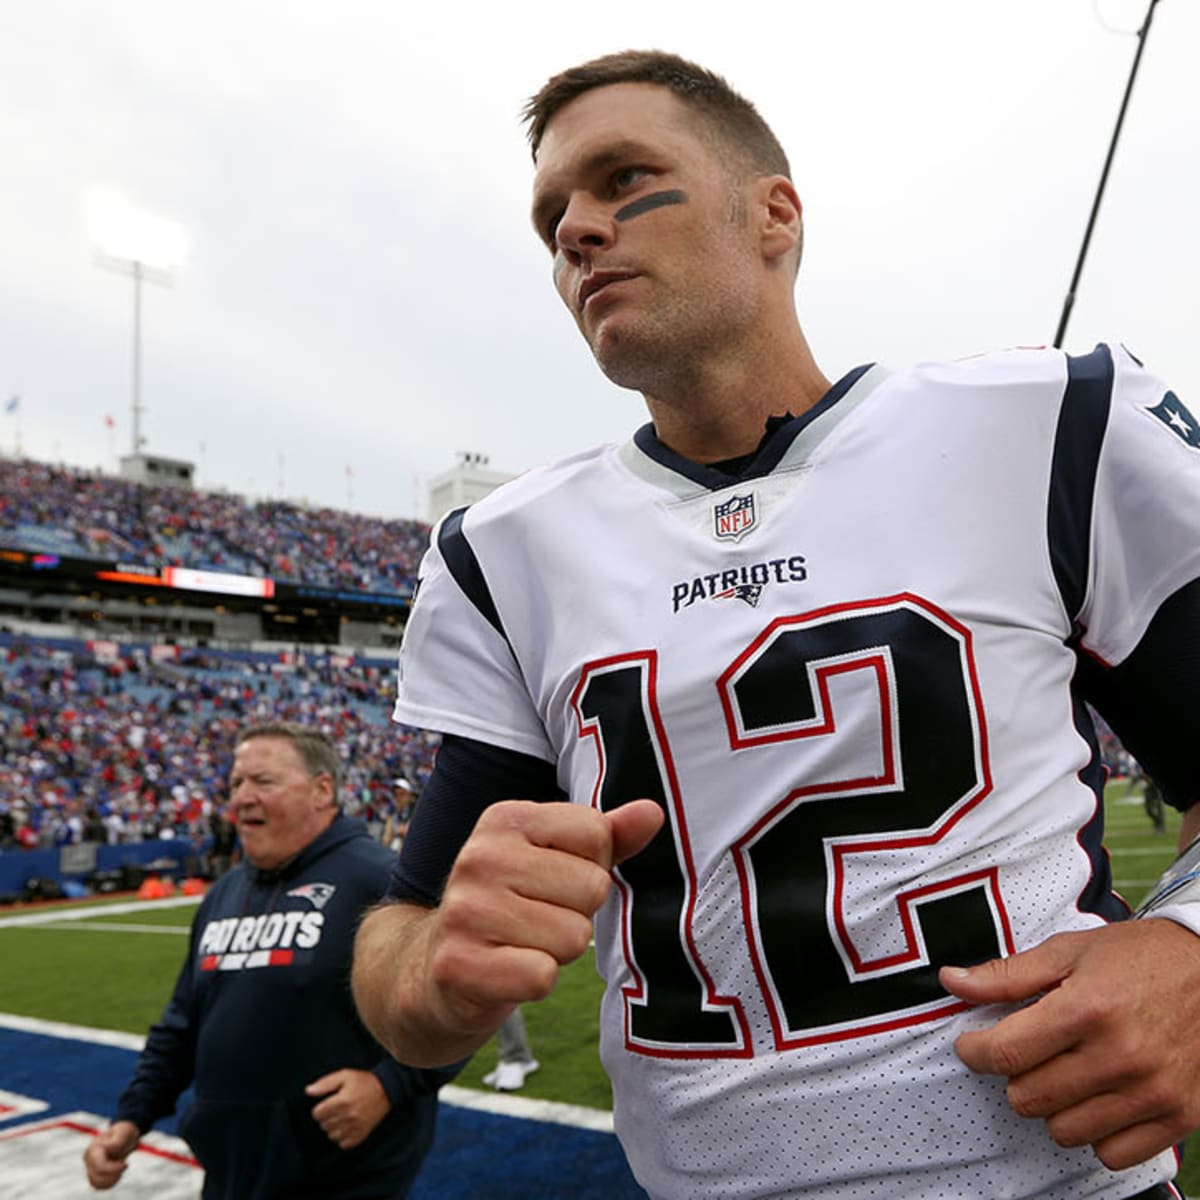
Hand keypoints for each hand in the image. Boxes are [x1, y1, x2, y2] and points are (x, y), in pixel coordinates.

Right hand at [83, 1120, 139, 1189]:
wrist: (124, 1135)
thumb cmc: (124, 1132)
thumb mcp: (123, 1133)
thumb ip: (115, 1142)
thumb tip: (105, 1149)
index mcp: (93, 1148)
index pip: (100, 1166)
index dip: (113, 1169)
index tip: (126, 1164)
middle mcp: (88, 1159)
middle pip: (97, 1176)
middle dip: (113, 1174)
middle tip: (125, 1165)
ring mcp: (90, 1166)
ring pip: (96, 1183)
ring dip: (111, 1180)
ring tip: (120, 1171)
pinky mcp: (94, 1173)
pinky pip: (98, 1185)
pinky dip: (109, 1183)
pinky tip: (117, 1175)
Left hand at [305, 1069, 389, 1149]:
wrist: (386, 1090)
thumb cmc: (364, 1082)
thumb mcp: (344, 1075)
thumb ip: (325, 1083)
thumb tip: (308, 1091)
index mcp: (342, 1101)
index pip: (317, 1114)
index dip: (319, 1108)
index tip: (327, 1103)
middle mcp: (348, 1116)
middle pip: (323, 1125)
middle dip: (326, 1117)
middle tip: (335, 1109)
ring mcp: (355, 1127)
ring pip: (331, 1136)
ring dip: (333, 1128)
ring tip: (340, 1118)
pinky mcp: (361, 1135)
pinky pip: (343, 1144)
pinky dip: (341, 1138)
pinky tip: (346, 1127)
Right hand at [425, 798, 663, 1034]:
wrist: (436, 968)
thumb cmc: (515, 905)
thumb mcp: (558, 859)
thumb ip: (608, 835)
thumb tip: (654, 812)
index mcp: (506, 818)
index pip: (597, 834)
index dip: (591, 867)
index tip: (555, 880)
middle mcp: (480, 856)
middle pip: (592, 887)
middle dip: (577, 913)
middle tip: (537, 918)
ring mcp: (465, 910)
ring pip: (573, 936)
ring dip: (558, 951)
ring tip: (521, 943)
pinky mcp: (458, 965)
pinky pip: (542, 975)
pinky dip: (535, 982)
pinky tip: (507, 970)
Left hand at [940, 918, 1199, 1169]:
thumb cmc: (1138, 957)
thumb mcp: (1068, 952)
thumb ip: (1006, 975)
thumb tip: (951, 982)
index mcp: (1087, 1009)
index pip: (1006, 1052)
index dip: (974, 1051)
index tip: (971, 1044)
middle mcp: (1120, 1056)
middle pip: (1029, 1097)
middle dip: (1013, 1076)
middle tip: (1025, 1053)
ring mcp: (1152, 1092)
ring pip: (1065, 1131)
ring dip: (1052, 1106)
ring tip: (1063, 1072)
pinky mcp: (1179, 1117)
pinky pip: (1112, 1154)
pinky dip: (1095, 1133)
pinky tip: (1096, 1098)